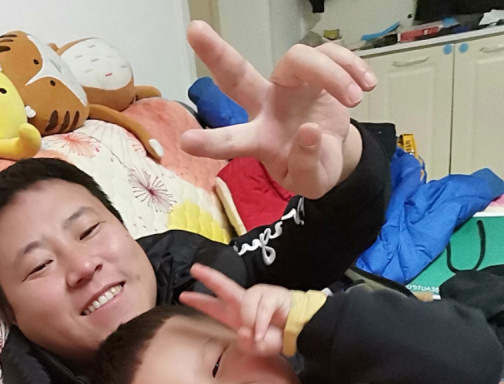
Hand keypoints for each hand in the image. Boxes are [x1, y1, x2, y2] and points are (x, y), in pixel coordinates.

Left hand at [180, 20, 376, 197]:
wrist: (334, 152)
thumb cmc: (313, 167)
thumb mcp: (312, 182)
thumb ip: (307, 166)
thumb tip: (308, 132)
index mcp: (260, 140)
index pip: (233, 140)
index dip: (211, 142)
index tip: (186, 142)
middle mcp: (266, 106)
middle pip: (239, 76)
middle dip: (217, 54)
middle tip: (194, 31)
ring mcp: (288, 84)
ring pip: (299, 59)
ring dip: (332, 75)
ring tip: (354, 99)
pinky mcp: (314, 70)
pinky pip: (329, 53)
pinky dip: (351, 65)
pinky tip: (366, 85)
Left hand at [180, 263, 290, 355]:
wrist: (298, 332)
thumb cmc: (275, 337)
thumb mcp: (257, 347)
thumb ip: (247, 344)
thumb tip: (243, 331)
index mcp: (234, 314)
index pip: (213, 306)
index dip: (198, 300)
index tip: (183, 296)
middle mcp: (244, 302)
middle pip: (224, 285)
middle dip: (209, 277)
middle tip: (194, 269)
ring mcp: (259, 296)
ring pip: (245, 301)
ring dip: (250, 318)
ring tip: (257, 333)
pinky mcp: (273, 294)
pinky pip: (262, 307)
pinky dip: (262, 322)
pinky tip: (263, 331)